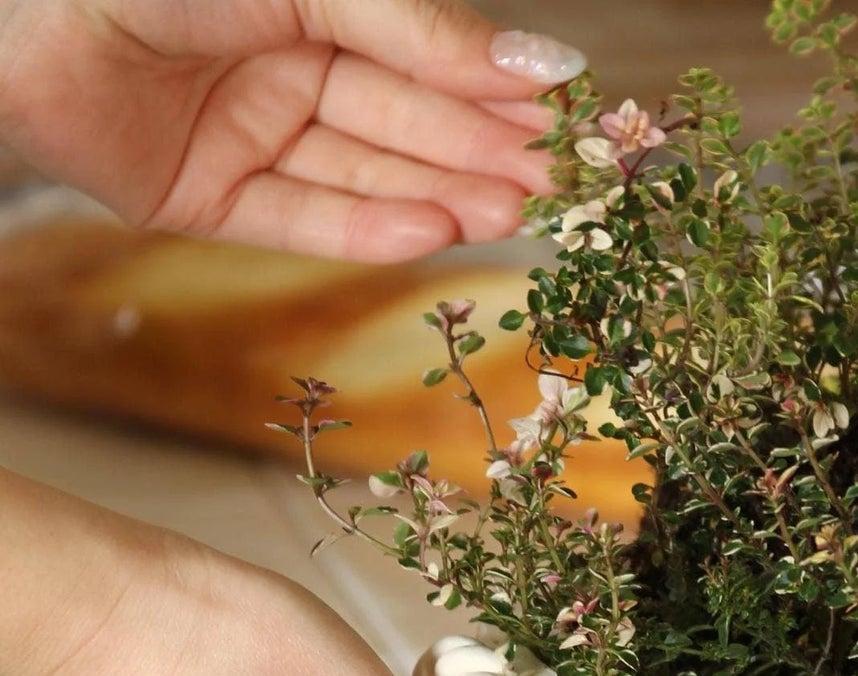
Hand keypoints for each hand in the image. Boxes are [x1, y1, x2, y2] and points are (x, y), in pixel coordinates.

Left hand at [0, 0, 586, 259]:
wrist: (18, 24)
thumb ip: (421, 28)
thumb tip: (535, 61)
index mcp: (311, 3)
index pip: (425, 54)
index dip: (493, 88)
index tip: (564, 119)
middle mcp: (285, 68)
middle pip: (403, 121)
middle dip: (479, 152)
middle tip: (552, 185)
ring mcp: (251, 138)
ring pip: (365, 176)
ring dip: (441, 197)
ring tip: (509, 214)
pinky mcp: (213, 200)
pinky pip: (304, 218)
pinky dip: (368, 229)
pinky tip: (433, 232)